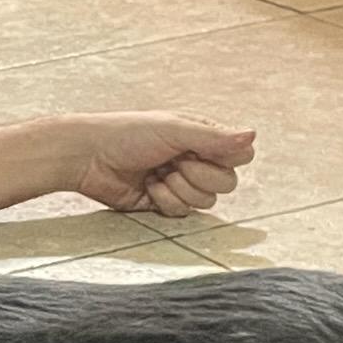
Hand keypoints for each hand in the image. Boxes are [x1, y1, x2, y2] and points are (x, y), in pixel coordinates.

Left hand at [67, 111, 256, 217]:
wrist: (89, 157)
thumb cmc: (127, 133)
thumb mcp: (174, 129)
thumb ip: (214, 138)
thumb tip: (253, 134)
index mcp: (202, 136)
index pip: (240, 155)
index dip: (226, 159)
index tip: (199, 151)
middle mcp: (196, 159)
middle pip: (227, 183)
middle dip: (199, 176)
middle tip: (174, 163)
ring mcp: (181, 183)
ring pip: (206, 201)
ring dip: (180, 190)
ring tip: (157, 174)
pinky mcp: (164, 203)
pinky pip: (183, 213)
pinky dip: (166, 201)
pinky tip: (148, 187)